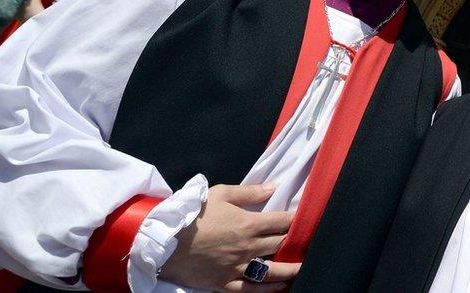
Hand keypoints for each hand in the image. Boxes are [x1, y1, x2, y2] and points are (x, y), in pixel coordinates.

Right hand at [158, 183, 299, 291]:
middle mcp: (247, 247)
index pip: (282, 221)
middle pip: (280, 244)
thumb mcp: (220, 194)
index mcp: (248, 224)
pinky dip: (268, 290)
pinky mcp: (225, 282)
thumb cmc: (192, 215)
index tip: (305, 217)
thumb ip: (250, 191)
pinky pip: (251, 289)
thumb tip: (273, 187)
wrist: (164, 240)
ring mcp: (237, 267)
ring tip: (301, 266)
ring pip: (272, 270)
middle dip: (295, 240)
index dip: (296, 219)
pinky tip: (281, 286)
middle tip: (306, 240)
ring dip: (290, 268)